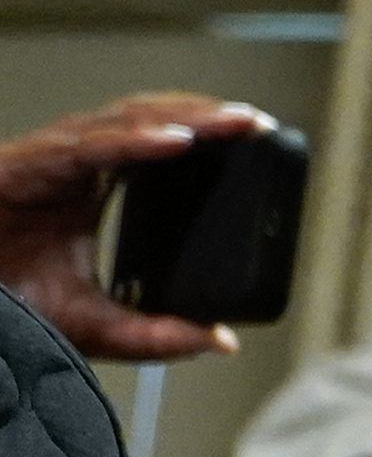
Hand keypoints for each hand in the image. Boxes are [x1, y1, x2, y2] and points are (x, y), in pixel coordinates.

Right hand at [0, 94, 273, 361]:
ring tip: (236, 123)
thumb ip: (156, 333)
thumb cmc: (4, 301)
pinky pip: (89, 147)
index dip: (208, 138)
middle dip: (206, 117)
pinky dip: (135, 141)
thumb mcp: (96, 326)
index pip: (159, 148)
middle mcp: (74, 166)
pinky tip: (177, 141)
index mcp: (91, 189)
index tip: (259, 141)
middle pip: (150, 122)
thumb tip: (221, 340)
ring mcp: (49, 160)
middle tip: (261, 124)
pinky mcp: (23, 166)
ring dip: (185, 118)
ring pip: (126, 122)